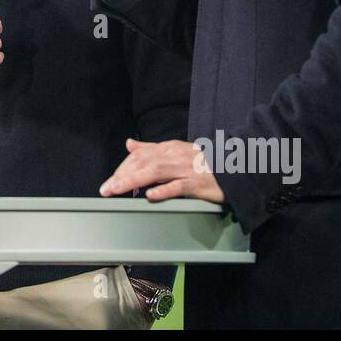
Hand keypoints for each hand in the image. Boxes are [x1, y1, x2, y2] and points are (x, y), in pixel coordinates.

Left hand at [100, 139, 224, 202]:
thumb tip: (129, 144)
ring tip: (117, 190)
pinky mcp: (197, 183)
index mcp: (169, 148)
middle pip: (144, 163)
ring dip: (134, 181)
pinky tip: (150, 196)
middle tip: (106, 188)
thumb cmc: (203, 163)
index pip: (140, 156)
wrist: (234, 168)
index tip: (110, 181)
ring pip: (156, 172)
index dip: (123, 167)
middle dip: (122, 175)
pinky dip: (163, 190)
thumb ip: (151, 148)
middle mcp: (175, 156)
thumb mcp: (175, 151)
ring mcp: (186, 169)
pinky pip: (178, 186)